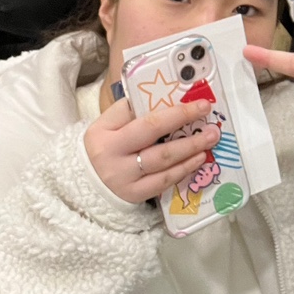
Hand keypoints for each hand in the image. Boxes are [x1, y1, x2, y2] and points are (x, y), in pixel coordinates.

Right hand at [84, 94, 219, 204]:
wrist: (82, 181)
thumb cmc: (103, 145)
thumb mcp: (107, 125)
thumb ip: (131, 112)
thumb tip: (168, 99)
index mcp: (105, 133)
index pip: (143, 117)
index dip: (175, 111)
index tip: (200, 104)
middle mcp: (112, 155)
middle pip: (153, 136)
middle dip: (185, 126)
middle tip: (211, 123)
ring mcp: (123, 178)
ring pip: (162, 161)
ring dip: (190, 149)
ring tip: (209, 140)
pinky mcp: (134, 195)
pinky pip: (163, 182)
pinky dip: (183, 169)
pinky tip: (197, 160)